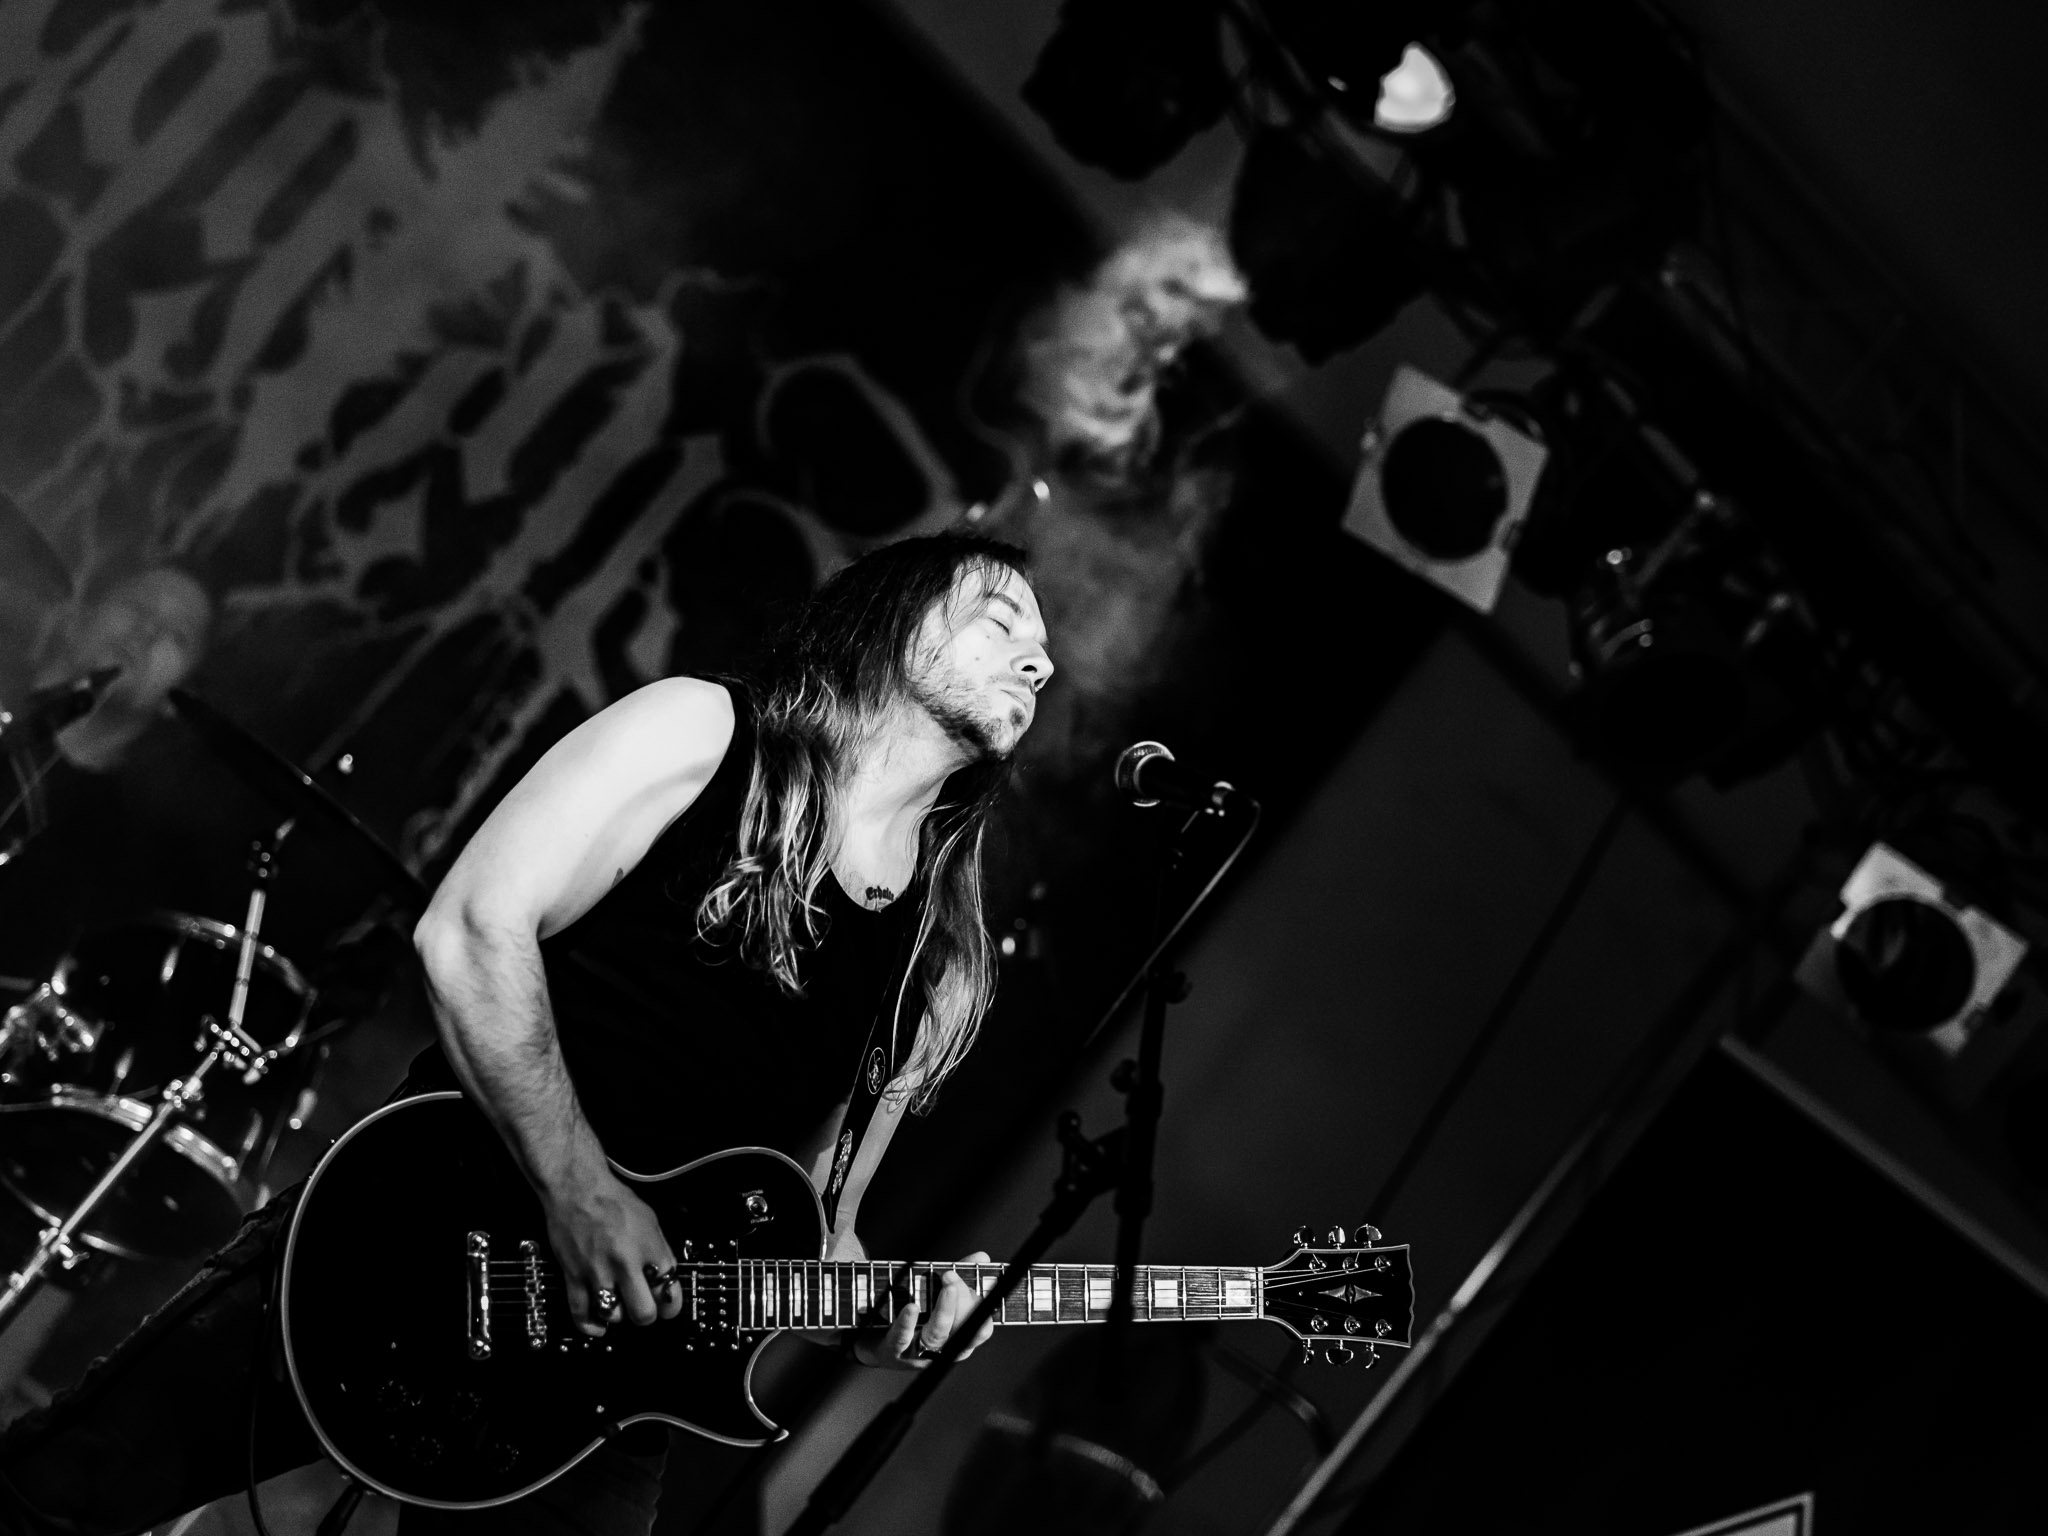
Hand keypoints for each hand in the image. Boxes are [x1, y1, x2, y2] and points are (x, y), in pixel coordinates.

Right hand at [540, 1165, 683, 1333]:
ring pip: (613, 1316)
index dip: (670, 1306)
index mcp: (650, 1249)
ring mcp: (599, 1272)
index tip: (667, 1307)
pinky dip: (590, 1325)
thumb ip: (659, 1250)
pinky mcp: (574, 1275)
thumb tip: (665, 1275)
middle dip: (645, 1316)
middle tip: (643, 1309)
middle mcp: (626, 1264)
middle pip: (643, 1313)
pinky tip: (598, 1325)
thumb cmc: (613, 1200)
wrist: (578, 1188)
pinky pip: (581, 1312)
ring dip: (618, 1315)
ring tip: (619, 1304)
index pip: (669, 1292)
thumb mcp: (651, 1220)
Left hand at [852, 1252, 995, 1369]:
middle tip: (952, 1275)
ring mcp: (915, 1353)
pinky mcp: (891, 1351)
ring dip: (944, 1309)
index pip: (979, 1329)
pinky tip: (912, 1307)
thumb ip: (960, 1276)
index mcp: (955, 1338)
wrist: (865, 1336)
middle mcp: (940, 1350)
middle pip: (960, 1331)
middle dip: (961, 1301)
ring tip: (947, 1283)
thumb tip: (982, 1257)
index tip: (978, 1285)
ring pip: (936, 1335)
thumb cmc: (906, 1313)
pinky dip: (907, 1323)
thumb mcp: (933, 1293)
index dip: (982, 1309)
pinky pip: (901, 1338)